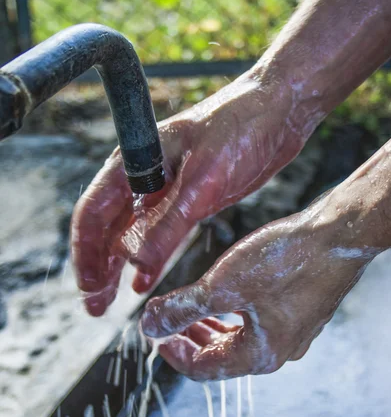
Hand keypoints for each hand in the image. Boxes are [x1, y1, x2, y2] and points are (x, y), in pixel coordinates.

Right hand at [71, 67, 320, 315]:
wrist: (278, 110)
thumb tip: (136, 264)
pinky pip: (158, 234)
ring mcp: (165, 188)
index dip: (86, 252)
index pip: (93, 212)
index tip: (89, 286)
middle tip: (95, 305)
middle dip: (98, 267)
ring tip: (110, 301)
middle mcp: (143, 176)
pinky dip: (148, 260)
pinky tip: (143, 282)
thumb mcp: (203, 180)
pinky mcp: (188, 198)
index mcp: (135, 162)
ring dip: (118, 268)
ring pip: (129, 234)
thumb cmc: (240, 128)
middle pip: (106, 228)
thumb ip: (169, 223)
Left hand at [140, 190, 380, 380]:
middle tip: (167, 324)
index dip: (173, 354)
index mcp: (260, 355)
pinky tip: (225, 297)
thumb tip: (149, 327)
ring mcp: (294, 332)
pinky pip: (259, 323)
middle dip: (190, 339)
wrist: (339, 234)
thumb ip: (182, 309)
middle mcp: (279, 351)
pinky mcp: (301, 311)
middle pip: (222, 356)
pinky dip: (234, 315)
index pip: (204, 369)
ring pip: (241, 339)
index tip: (154, 336)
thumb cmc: (285, 261)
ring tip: (191, 311)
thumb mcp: (222, 287)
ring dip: (211, 327)